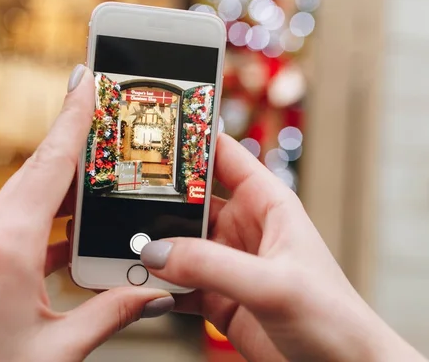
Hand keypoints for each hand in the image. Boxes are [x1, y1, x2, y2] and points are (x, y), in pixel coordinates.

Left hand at [0, 65, 174, 361]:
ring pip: (31, 194)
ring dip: (66, 181)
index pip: (49, 166)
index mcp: (6, 246)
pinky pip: (23, 221)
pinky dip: (54, 218)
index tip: (86, 79)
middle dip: (75, 140)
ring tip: (102, 171)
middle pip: (39, 171)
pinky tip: (78, 229)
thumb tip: (157, 291)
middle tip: (107, 114)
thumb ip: (112, 313)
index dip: (72, 119)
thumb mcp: (60, 349)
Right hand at [140, 134, 425, 361]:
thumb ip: (213, 266)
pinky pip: (175, 282)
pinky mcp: (215, 295)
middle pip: (189, 200)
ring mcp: (226, 262)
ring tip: (119, 243)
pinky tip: (137, 283)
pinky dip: (155, 283)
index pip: (222, 156)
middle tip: (119, 196)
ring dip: (151, 246)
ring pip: (177, 243)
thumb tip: (158, 252)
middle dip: (155, 199)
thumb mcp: (273, 284)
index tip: (150, 134)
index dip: (189, 141)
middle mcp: (242, 227)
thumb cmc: (332, 318)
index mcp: (266, 204)